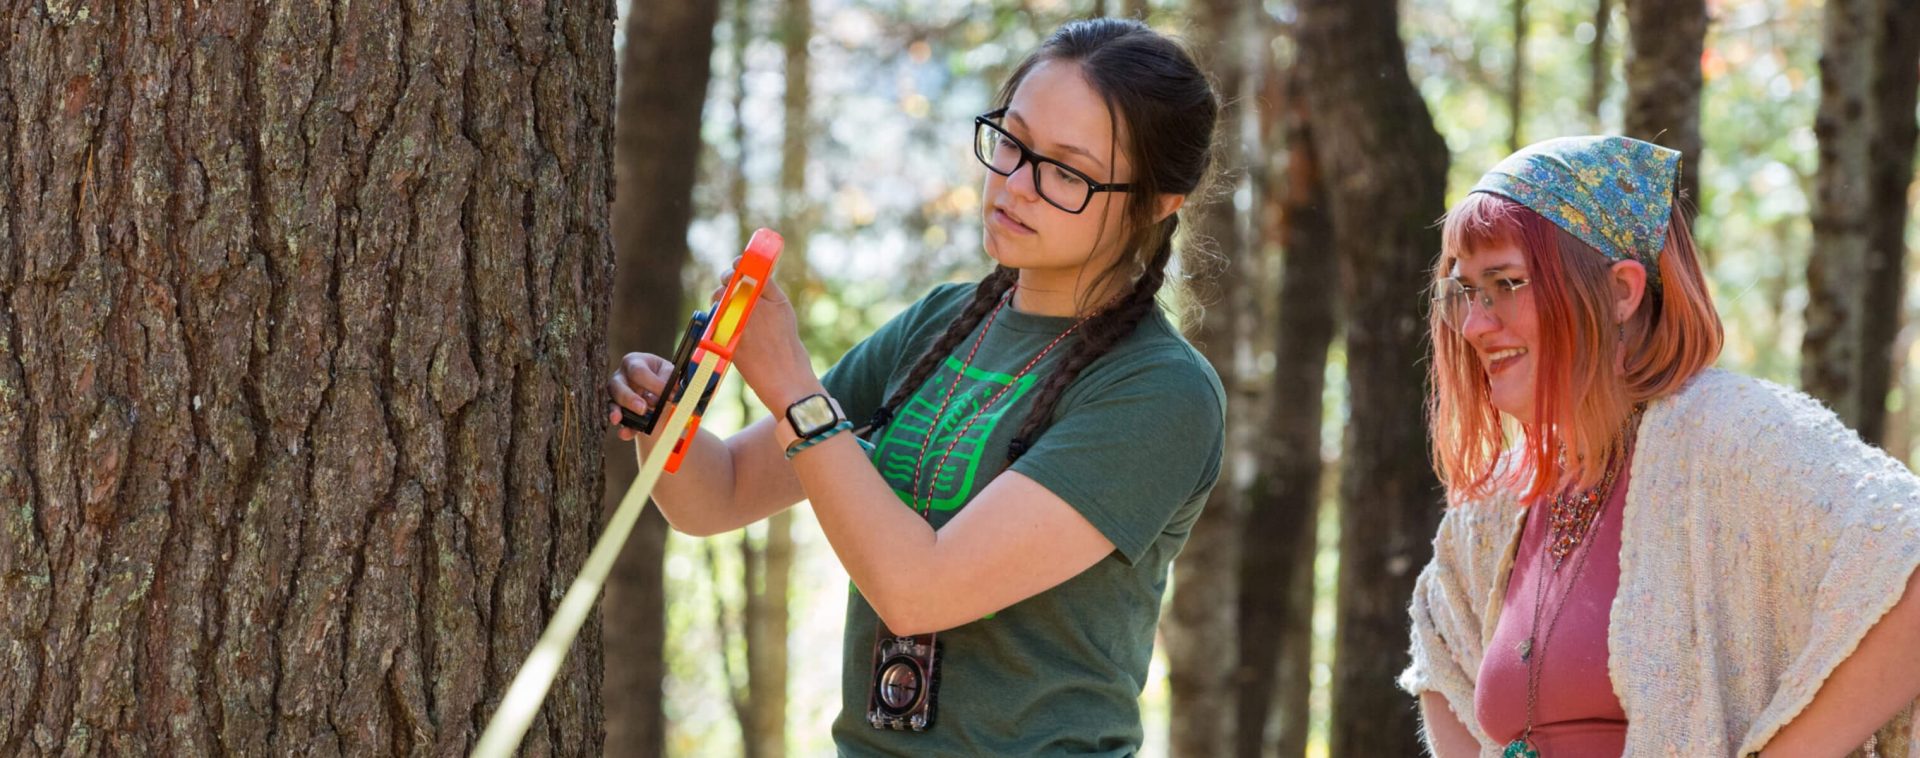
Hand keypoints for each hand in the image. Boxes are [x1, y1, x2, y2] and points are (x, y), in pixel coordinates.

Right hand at [608, 352, 672, 441]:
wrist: (660, 385)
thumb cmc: (662, 375)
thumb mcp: (669, 371)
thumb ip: (670, 379)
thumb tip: (669, 394)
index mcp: (634, 362)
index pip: (638, 371)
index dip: (652, 383)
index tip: (666, 394)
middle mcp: (621, 377)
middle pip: (618, 385)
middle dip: (630, 398)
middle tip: (642, 408)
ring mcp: (617, 394)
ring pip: (613, 401)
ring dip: (618, 411)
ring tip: (619, 419)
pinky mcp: (620, 410)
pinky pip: (620, 419)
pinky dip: (624, 427)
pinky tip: (625, 433)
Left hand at [711, 258, 817, 411]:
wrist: (785, 378)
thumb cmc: (787, 348)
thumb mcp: (784, 314)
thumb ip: (768, 295)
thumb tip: (748, 279)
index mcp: (774, 299)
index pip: (752, 270)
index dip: (741, 264)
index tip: (737, 264)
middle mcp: (756, 305)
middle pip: (731, 281)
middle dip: (727, 282)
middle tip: (728, 286)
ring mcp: (740, 319)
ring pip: (719, 297)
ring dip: (719, 298)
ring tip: (726, 308)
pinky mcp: (727, 335)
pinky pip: (716, 316)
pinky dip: (717, 316)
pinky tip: (724, 323)